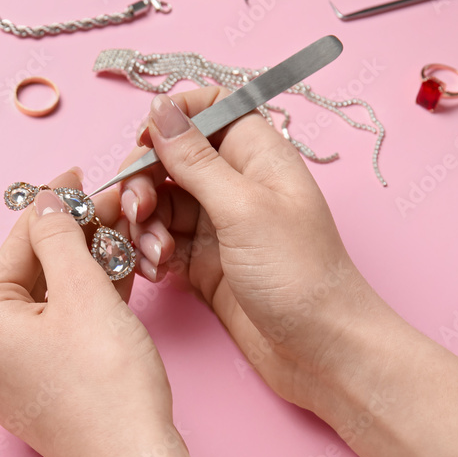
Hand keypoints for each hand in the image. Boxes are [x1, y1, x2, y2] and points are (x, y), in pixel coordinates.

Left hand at [0, 168, 242, 456]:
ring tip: (121, 239)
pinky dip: (84, 308)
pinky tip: (115, 280)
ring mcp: (8, 380)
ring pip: (48, 306)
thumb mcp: (84, 292)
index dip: (55, 204)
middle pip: (32, 275)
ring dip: (85, 271)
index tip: (78, 175)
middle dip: (76, 239)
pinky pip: (56, 336)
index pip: (17, 245)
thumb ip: (60, 236)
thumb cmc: (107, 383)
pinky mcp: (38, 396)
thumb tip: (46, 201)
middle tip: (110, 208)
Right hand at [117, 88, 387, 410]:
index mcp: (256, 156)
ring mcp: (218, 224)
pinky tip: (158, 271)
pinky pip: (162, 242)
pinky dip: (152, 253)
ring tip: (155, 253)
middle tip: (139, 211)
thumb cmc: (299, 274)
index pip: (209, 109)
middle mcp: (235, 184)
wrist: (318, 348)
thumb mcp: (242, 208)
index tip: (146, 142)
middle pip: (172, 159)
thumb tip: (162, 108)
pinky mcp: (203, 261)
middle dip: (146, 181)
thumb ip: (195, 159)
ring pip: (160, 203)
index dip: (173, 119)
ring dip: (146, 225)